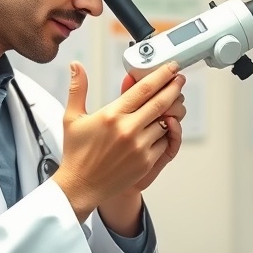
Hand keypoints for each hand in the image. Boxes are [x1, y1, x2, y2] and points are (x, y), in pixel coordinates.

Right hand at [53, 61, 184, 221]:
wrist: (80, 186)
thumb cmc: (76, 153)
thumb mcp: (72, 118)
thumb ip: (78, 89)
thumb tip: (76, 66)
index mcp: (112, 115)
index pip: (143, 89)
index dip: (161, 75)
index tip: (170, 68)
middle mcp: (127, 129)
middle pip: (160, 102)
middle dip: (174, 87)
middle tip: (180, 79)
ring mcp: (139, 146)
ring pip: (166, 122)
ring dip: (172, 111)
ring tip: (172, 104)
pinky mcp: (146, 161)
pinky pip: (165, 142)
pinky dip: (166, 133)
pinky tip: (163, 128)